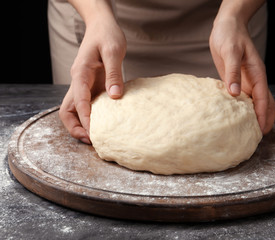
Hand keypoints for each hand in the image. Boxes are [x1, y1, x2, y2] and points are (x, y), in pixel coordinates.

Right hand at [59, 13, 125, 143]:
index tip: (94, 131)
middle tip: (91, 139)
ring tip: (97, 136)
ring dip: (82, 124)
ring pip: (74, 110)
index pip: (78, 100)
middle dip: (76, 127)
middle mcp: (78, 81)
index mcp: (81, 73)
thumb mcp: (113, 51)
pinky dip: (92, 116)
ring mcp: (83, 84)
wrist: (102, 26)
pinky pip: (87, 105)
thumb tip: (115, 97)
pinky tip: (105, 123)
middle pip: (67, 110)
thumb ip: (114, 74)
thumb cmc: (107, 35)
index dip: (85, 117)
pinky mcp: (91, 86)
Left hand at [209, 14, 274, 133]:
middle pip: (266, 104)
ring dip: (255, 116)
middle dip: (264, 120)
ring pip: (257, 103)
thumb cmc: (230, 36)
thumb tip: (235, 94)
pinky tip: (237, 118)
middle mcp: (254, 80)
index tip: (261, 131)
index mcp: (257, 74)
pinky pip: (244, 99)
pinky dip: (244, 110)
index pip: (264, 99)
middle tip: (256, 137)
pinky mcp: (237, 81)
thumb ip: (233, 72)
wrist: (227, 27)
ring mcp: (247, 81)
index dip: (263, 115)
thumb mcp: (231, 52)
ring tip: (248, 132)